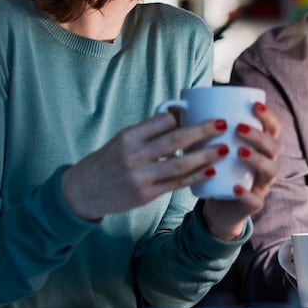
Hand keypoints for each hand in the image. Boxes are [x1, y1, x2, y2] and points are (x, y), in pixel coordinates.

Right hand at [60, 112, 231, 220]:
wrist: (83, 191)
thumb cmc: (107, 161)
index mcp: (128, 136)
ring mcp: (141, 176)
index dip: (182, 116)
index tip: (199, 112)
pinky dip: (196, 177)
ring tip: (224, 148)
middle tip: (223, 124)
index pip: (162, 120)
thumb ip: (148, 131)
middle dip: (203, 131)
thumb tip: (178, 115)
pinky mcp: (146, 195)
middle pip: (175, 140)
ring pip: (180, 164)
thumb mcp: (121, 140)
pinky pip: (177, 184)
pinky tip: (211, 171)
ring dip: (205, 156)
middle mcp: (134, 155)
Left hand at [201, 101, 280, 239]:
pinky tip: (236, 187)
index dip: (268, 116)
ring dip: (257, 158)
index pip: (273, 128)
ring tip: (238, 151)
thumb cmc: (217, 170)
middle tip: (238, 128)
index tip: (254, 105)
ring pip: (271, 170)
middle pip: (273, 146)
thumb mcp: (212, 148)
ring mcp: (261, 184)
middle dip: (259, 135)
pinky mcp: (253, 204)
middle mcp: (267, 163)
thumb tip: (178, 106)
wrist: (218, 207)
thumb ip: (202, 129)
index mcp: (260, 147)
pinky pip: (255, 200)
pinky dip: (246, 193)